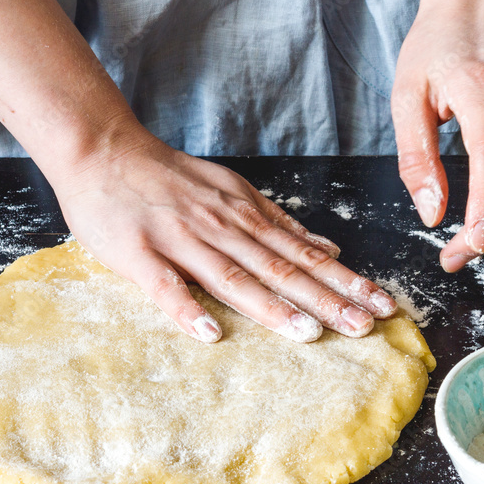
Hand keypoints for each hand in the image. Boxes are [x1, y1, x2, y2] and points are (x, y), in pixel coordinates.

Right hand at [50, 125, 398, 342]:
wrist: (102, 149)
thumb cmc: (164, 175)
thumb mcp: (230, 188)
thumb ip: (276, 220)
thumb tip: (328, 246)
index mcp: (243, 214)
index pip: (303, 252)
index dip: (344, 279)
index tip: (381, 304)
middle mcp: (220, 226)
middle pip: (280, 268)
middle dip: (326, 297)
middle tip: (366, 325)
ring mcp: (179, 239)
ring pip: (233, 277)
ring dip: (272, 306)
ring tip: (309, 333)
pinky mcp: (137, 253)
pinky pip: (164, 286)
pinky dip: (187, 310)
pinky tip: (210, 334)